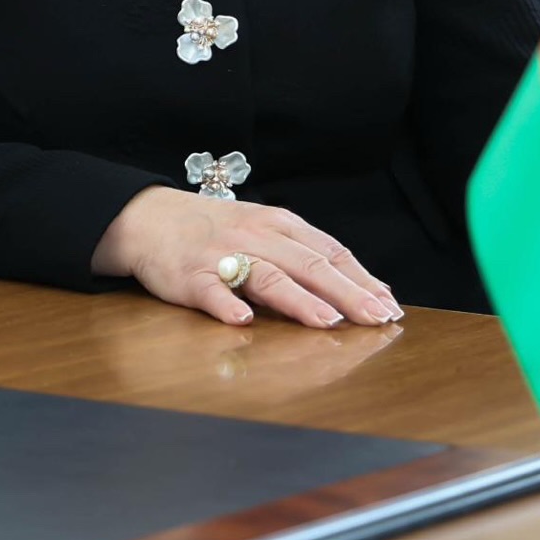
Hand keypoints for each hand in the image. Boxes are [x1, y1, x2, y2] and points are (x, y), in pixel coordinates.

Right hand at [91, 187, 403, 328]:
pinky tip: (242, 321)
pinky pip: (210, 291)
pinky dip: (226, 305)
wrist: (149, 217)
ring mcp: (222, 255)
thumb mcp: (264, 229)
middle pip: (308, 265)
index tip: (389, 305)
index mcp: (279, 224)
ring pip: (267, 276)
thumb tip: (360, 287)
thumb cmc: (216, 229)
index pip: (329, 252)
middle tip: (377, 319)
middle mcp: (256, 236)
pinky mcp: (189, 276)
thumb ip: (304, 254)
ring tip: (327, 322)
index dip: (361, 279)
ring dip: (299, 300)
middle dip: (347, 293)